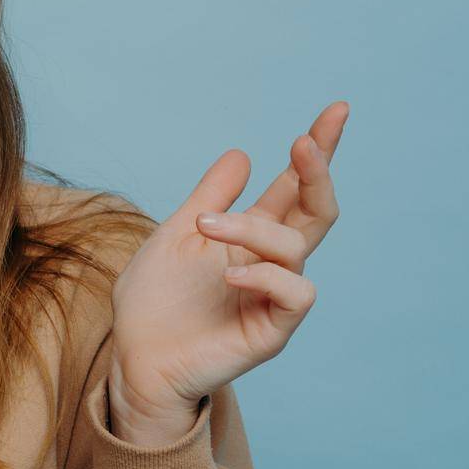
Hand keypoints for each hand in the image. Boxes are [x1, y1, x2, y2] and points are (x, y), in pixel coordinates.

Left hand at [106, 100, 348, 444]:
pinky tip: (229, 273)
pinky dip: (265, 275)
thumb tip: (243, 153)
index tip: (334, 110)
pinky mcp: (272, 330)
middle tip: (304, 141)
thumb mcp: (175, 236)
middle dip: (318, 171)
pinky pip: (295, 294)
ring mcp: (274, 296)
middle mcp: (269, 262)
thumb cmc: (153, 302)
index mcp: (249, 236)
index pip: (292, 187)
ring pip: (296, 246)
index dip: (315, 151)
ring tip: (206, 227)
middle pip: (316, 210)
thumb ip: (209, 198)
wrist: (134, 358)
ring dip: (252, 228)